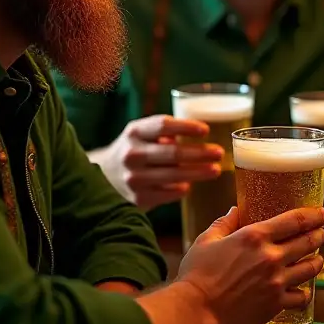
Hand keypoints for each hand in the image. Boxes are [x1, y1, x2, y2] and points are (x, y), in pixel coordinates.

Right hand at [94, 115, 223, 209]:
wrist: (104, 177)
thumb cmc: (136, 150)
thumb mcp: (143, 134)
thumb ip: (166, 132)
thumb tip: (199, 135)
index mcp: (135, 132)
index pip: (163, 125)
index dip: (186, 127)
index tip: (206, 130)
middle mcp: (132, 154)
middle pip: (173, 153)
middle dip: (200, 153)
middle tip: (219, 153)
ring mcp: (133, 178)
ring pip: (173, 175)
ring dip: (197, 173)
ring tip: (215, 170)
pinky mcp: (137, 198)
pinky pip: (168, 194)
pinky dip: (181, 189)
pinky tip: (190, 185)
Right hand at [177, 205, 323, 323]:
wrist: (194, 313)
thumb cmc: (196, 276)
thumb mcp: (206, 241)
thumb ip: (224, 223)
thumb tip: (235, 210)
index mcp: (255, 236)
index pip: (295, 220)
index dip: (313, 215)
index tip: (321, 213)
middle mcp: (271, 257)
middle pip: (308, 242)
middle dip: (319, 235)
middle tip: (321, 233)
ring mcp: (276, 281)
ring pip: (310, 268)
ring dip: (317, 261)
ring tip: (318, 259)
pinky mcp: (275, 304)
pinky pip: (301, 297)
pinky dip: (305, 293)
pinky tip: (303, 290)